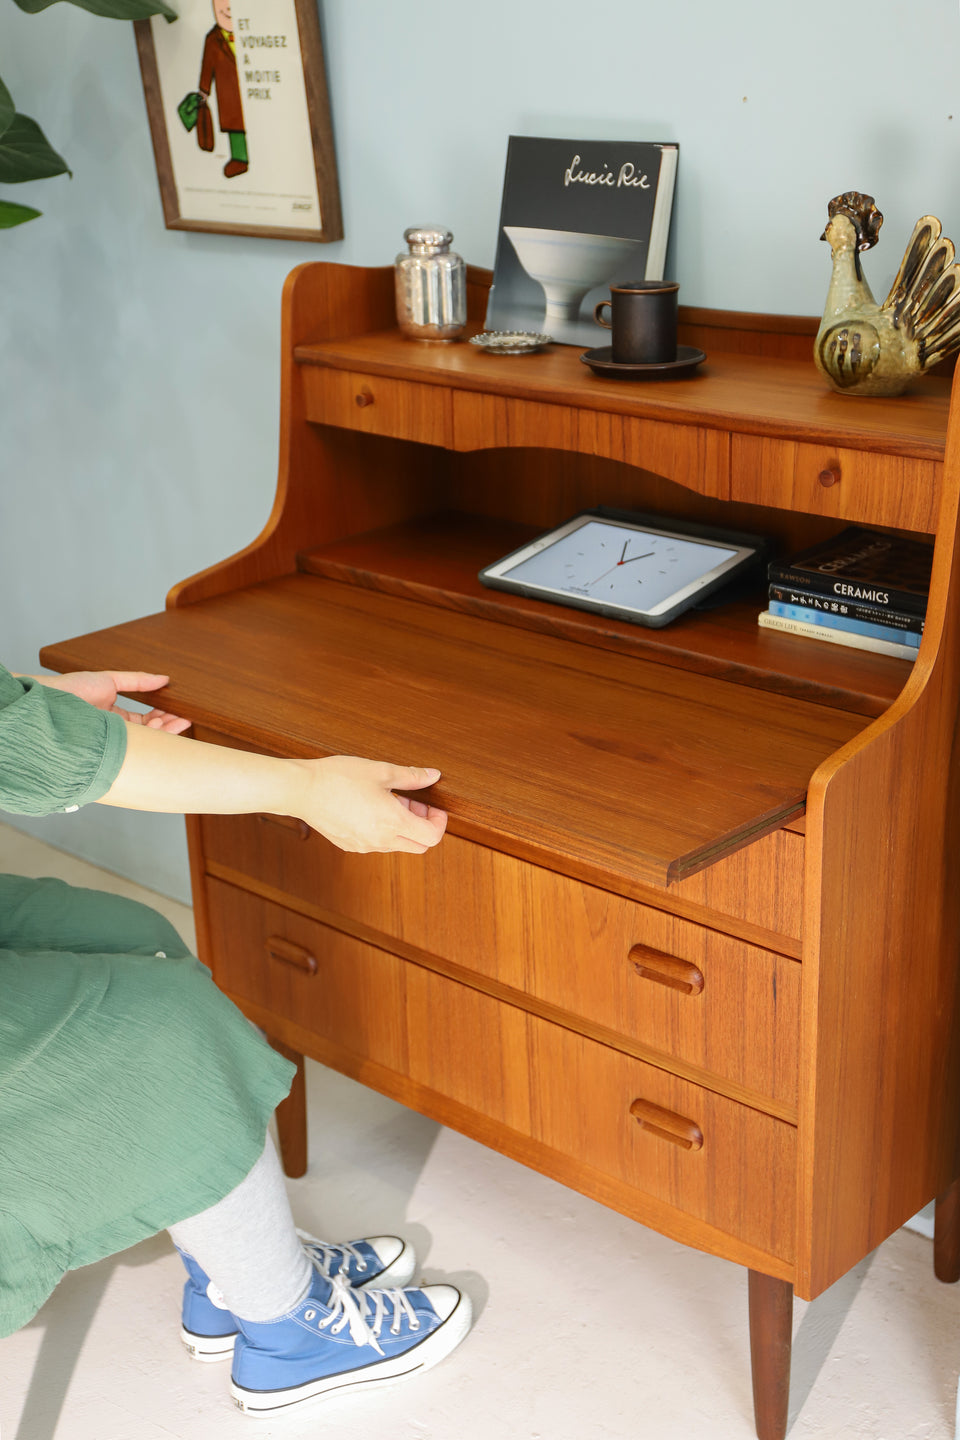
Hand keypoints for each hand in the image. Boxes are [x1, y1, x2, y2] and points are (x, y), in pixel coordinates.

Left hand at [32, 671, 190, 733]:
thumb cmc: (72, 689)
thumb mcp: (110, 679)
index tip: (180, 712)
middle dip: (169, 726)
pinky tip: (160, 727)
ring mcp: (112, 740)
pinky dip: (151, 738)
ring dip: (163, 732)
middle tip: (186, 720)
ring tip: (176, 722)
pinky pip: (134, 748)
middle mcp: (114, 730)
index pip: (145, 719)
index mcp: (113, 714)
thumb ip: (138, 680)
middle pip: (148, 732)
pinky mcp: (108, 748)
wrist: (51, 700)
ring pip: (144, 742)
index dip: (163, 715)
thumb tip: (164, 678)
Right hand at [298, 756, 446, 854]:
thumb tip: (433, 775)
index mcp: (392, 822)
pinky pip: (377, 844)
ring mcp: (364, 846)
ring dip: (403, 827)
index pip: (431, 837)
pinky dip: (384, 831)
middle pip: (419, 846)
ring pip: (398, 845)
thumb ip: (411, 776)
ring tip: (391, 801)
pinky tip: (373, 809)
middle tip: (416, 803)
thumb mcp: (380, 771)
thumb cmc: (339, 777)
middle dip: (424, 826)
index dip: (439, 822)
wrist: (301, 790)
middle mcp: (380, 840)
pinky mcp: (350, 846)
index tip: (435, 808)